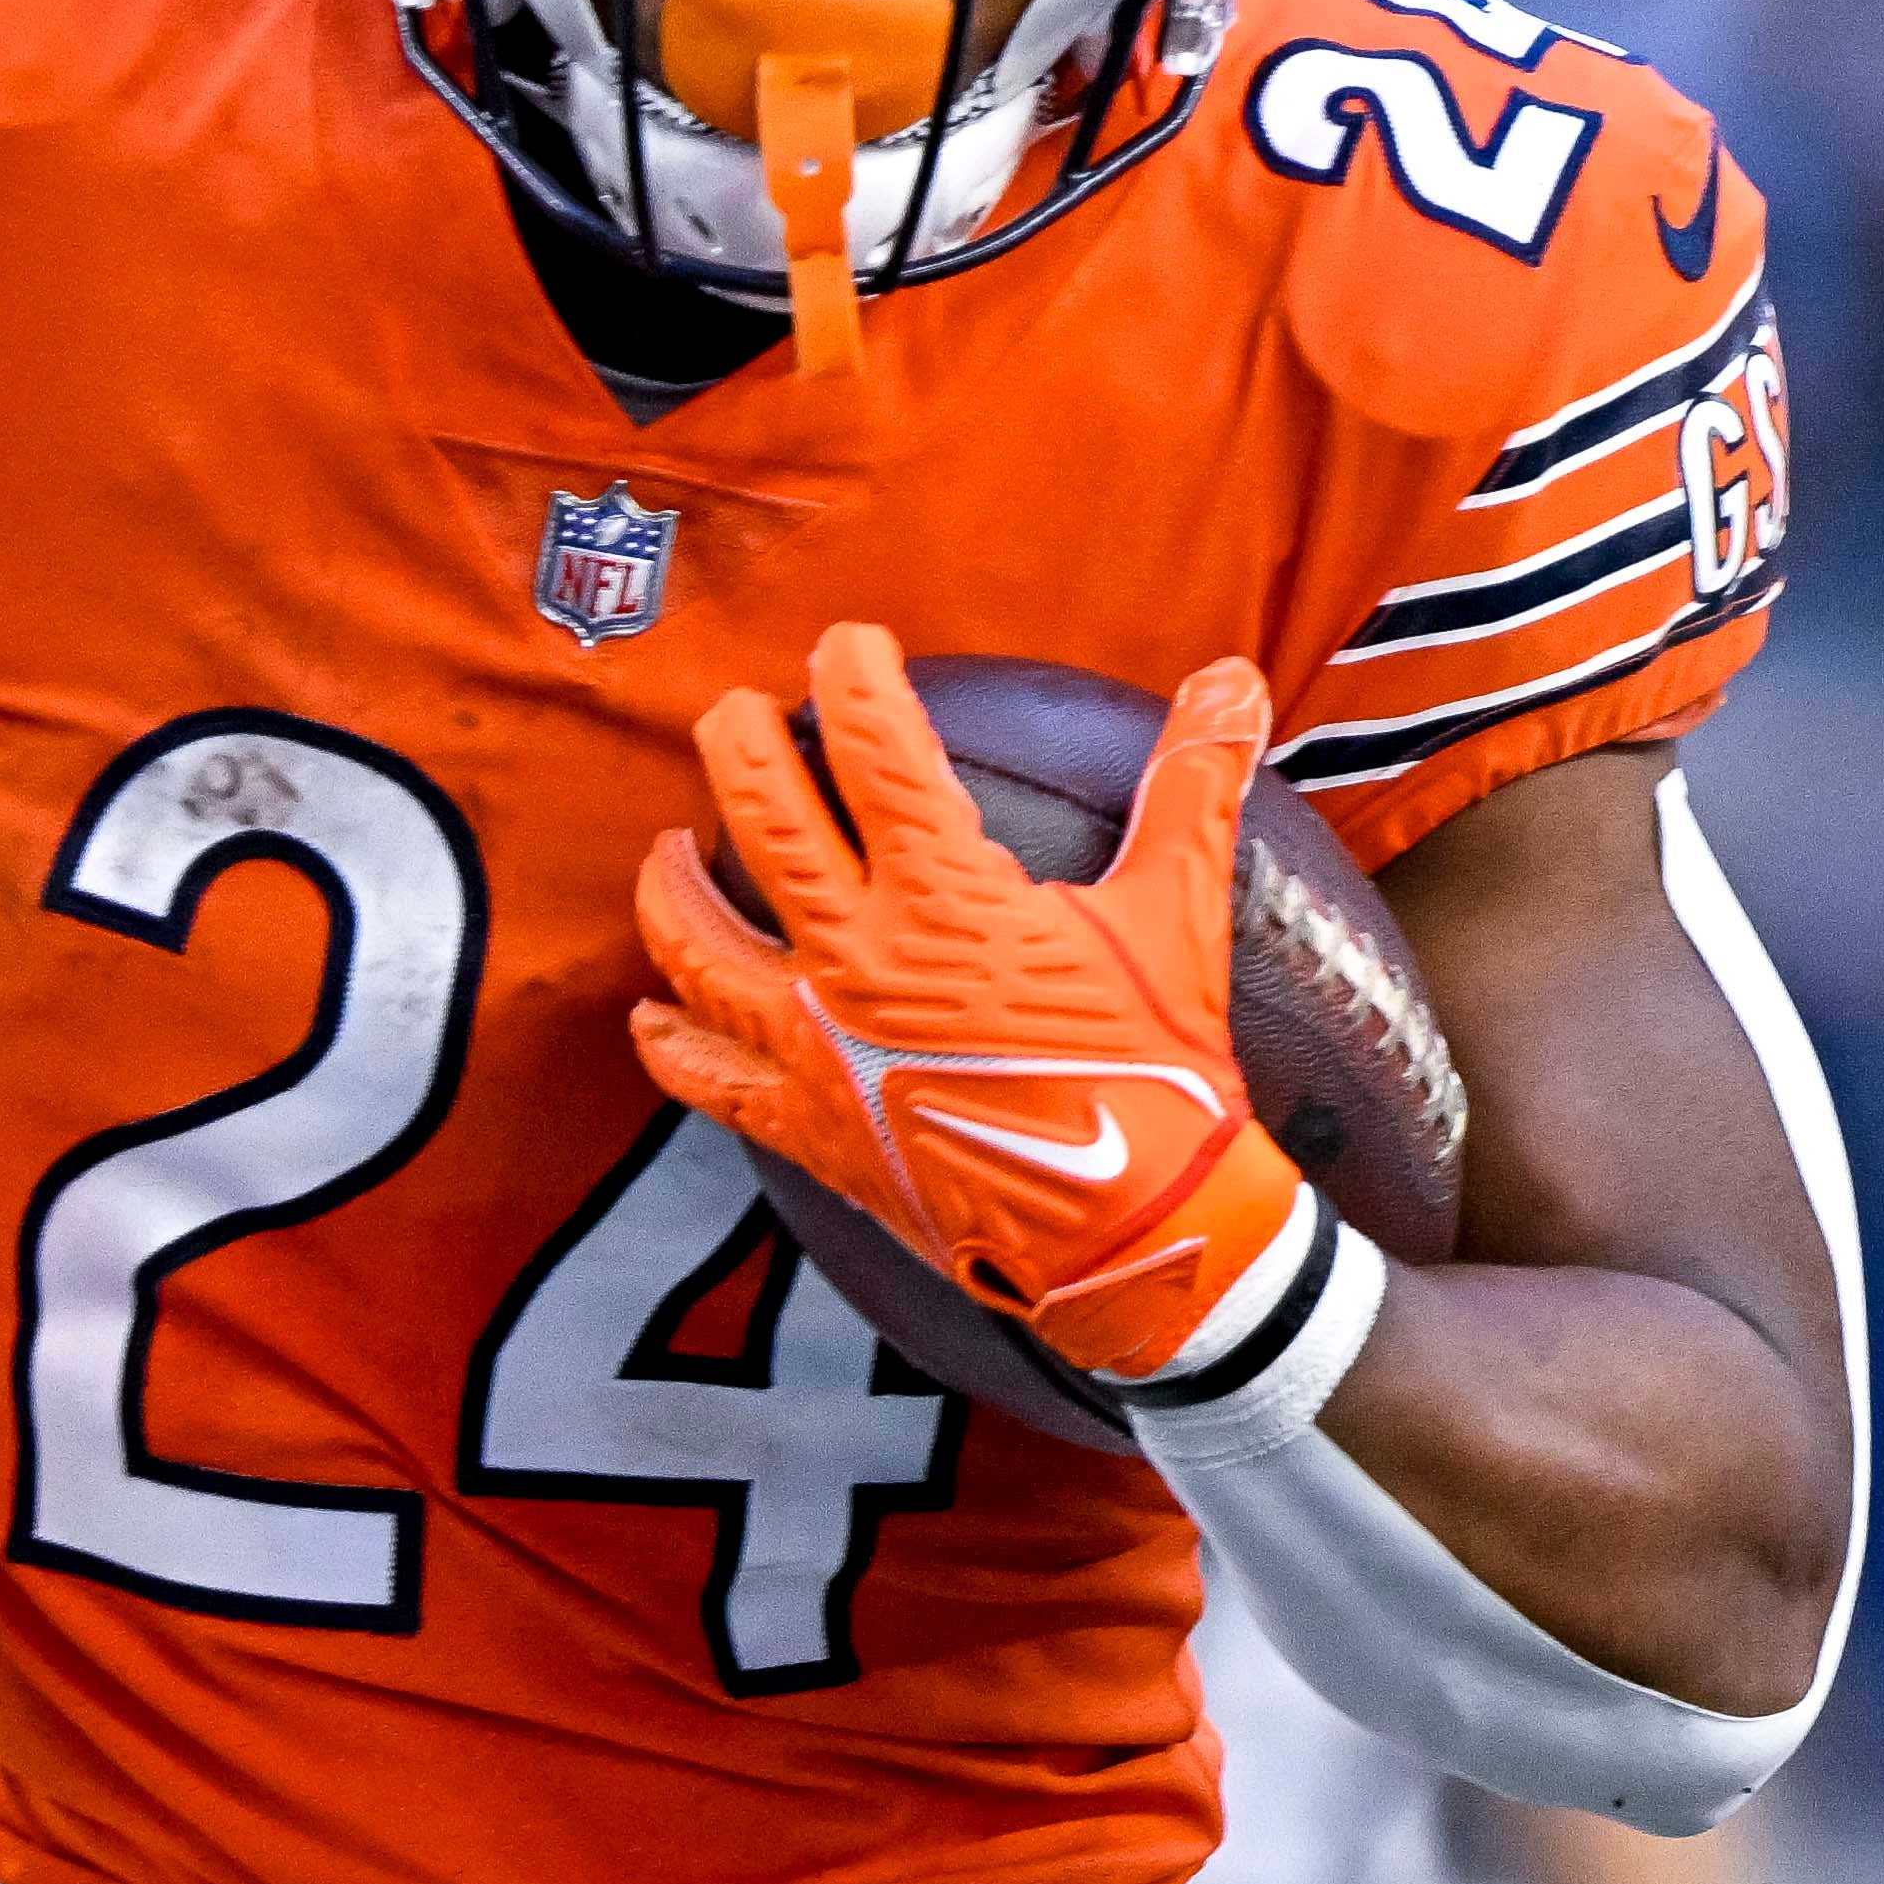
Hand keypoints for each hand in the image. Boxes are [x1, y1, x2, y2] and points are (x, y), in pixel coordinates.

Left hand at [632, 623, 1309, 1387]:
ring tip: (666, 849)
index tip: (849, 647)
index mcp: (945, 895)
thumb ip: (1193, 786)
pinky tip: (649, 1016)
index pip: (874, 748)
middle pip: (759, 818)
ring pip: (696, 941)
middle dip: (737, 743)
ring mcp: (815, 1042)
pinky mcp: (804, 1123)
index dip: (852, 677)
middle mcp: (857, 957)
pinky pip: (703, 1074)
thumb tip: (1234, 679)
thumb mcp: (1178, 918)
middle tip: (735, 713)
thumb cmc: (1160, 1073)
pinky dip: (667, 1040)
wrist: (1136, 1235)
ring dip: (671, 885)